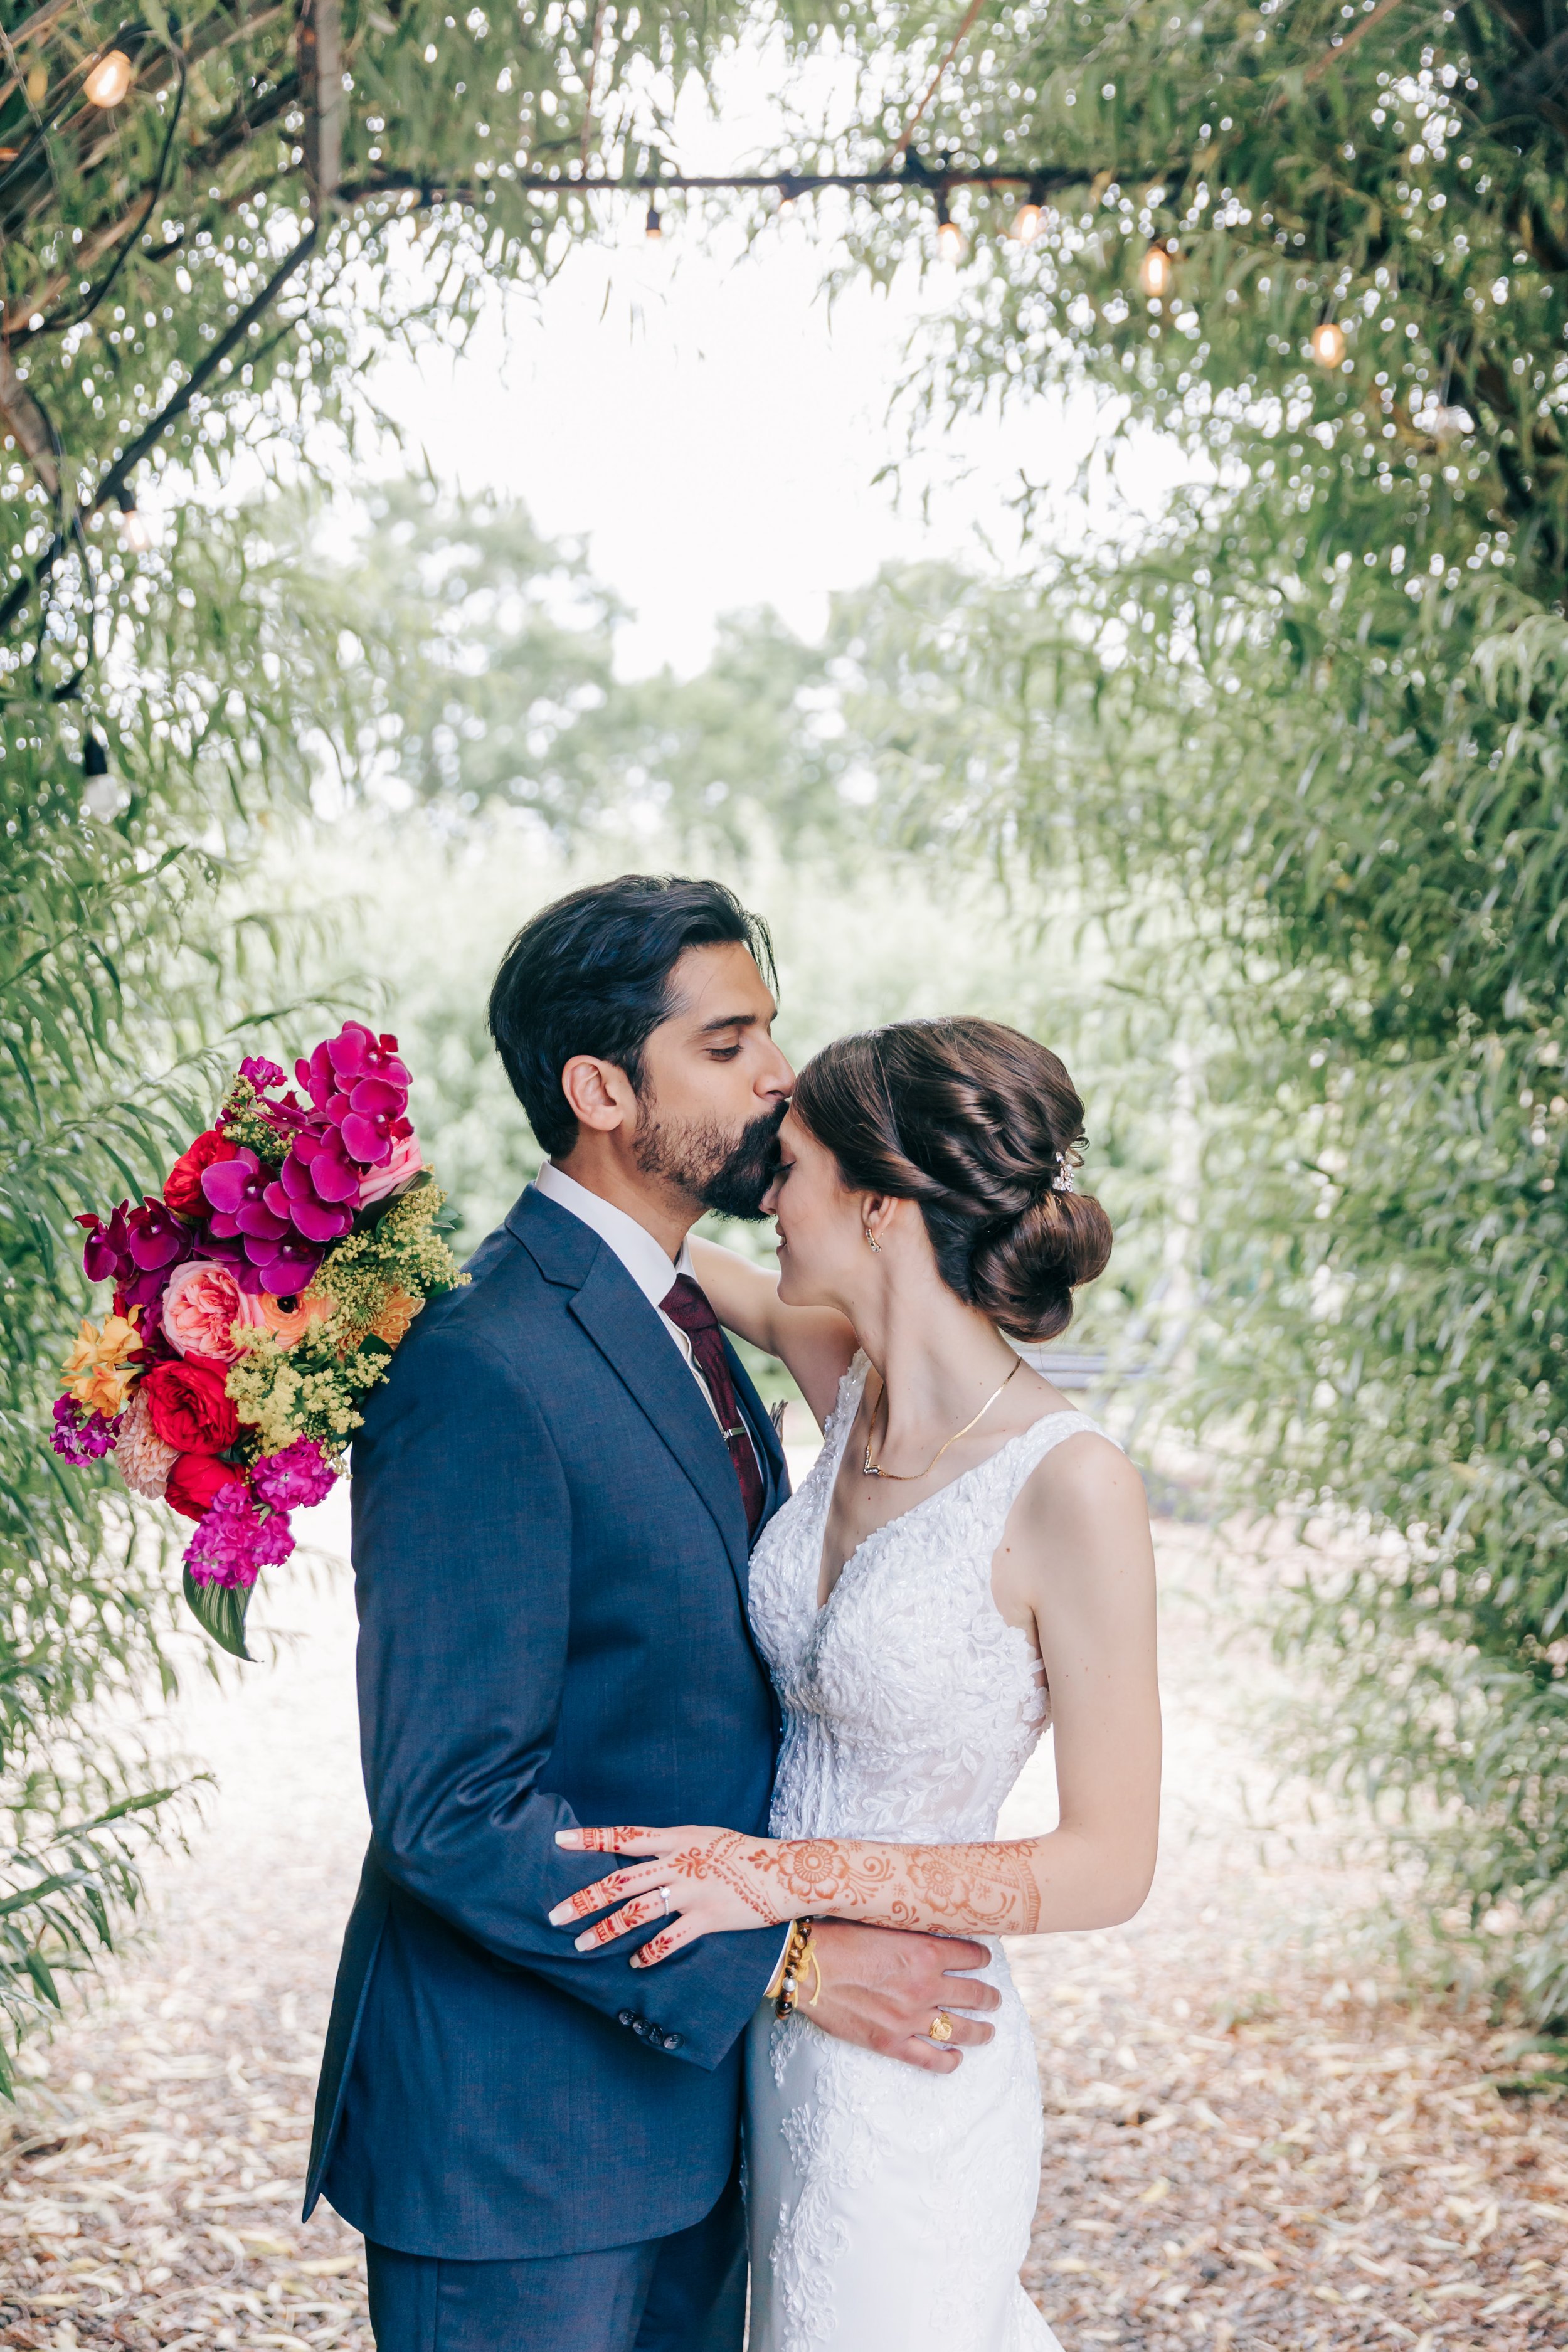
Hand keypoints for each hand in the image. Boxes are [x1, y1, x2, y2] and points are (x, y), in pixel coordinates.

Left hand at [550, 1825, 783, 1965]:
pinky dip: (648, 1953)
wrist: (783, 1872)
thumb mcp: (701, 1837)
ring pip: (639, 1913)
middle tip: (554, 1914)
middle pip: (622, 1881)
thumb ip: (667, 1846)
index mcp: (676, 1839)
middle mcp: (679, 1864)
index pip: (625, 1836)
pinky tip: (634, 1963)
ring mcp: (692, 1892)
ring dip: (607, 1930)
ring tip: (582, 1945)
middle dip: (585, 1898)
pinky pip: (670, 1940)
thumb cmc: (739, 1853)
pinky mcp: (708, 1919)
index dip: (591, 1838)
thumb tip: (632, 1850)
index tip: (559, 1840)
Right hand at [807, 1919, 998, 2074]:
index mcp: (926, 1952)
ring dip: (980, 2030)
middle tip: (994, 1999)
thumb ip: (912, 1933)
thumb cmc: (840, 1937)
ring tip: (988, 2030)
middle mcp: (926, 1986)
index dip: (981, 1957)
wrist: (808, 1968)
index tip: (984, 1959)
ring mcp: (911, 2019)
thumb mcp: (884, 1923)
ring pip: (961, 2029)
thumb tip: (931, 1932)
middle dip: (989, 1997)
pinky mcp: (892, 2043)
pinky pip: (930, 2059)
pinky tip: (957, 2058)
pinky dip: (949, 2061)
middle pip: (974, 1994)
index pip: (970, 1955)